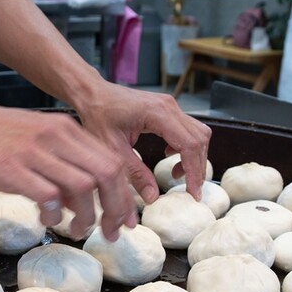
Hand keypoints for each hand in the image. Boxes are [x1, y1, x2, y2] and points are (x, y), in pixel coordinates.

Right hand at [0, 99, 133, 240]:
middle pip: (107, 173)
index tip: (123, 219)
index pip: (112, 162)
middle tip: (110, 232)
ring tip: (78, 230)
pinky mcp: (13, 169)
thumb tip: (79, 202)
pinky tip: (48, 220)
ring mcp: (35, 152)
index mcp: (66, 130)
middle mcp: (57, 137)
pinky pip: (48, 195)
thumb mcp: (36, 141)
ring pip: (83, 186)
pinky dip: (54, 214)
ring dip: (87, 215)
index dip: (123, 195)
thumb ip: (61, 167)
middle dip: (115, 208)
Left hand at [74, 82, 211, 202]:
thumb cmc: (98, 116)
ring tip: (177, 174)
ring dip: (193, 156)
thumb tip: (152, 197)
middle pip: (199, 139)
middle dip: (197, 167)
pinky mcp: (167, 108)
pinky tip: (169, 155)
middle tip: (189, 189)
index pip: (190, 145)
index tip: (193, 192)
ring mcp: (170, 105)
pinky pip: (188, 129)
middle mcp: (169, 106)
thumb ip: (135, 174)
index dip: (194, 171)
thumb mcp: (114, 150)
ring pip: (198, 133)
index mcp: (158, 114)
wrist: (92, 94)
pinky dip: (186, 146)